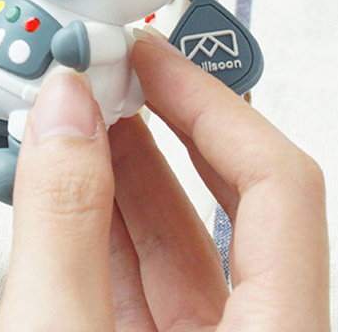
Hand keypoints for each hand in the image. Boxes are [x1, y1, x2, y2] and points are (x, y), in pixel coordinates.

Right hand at [0, 30, 329, 330]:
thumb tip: (64, 109)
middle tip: (111, 69)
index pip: (278, 185)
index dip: (213, 103)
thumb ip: (63, 225)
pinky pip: (136, 278)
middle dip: (165, 125)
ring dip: (121, 170)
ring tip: (75, 111)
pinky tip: (59, 180)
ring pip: (174, 242)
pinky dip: (95, 224)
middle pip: (230, 203)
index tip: (152, 59)